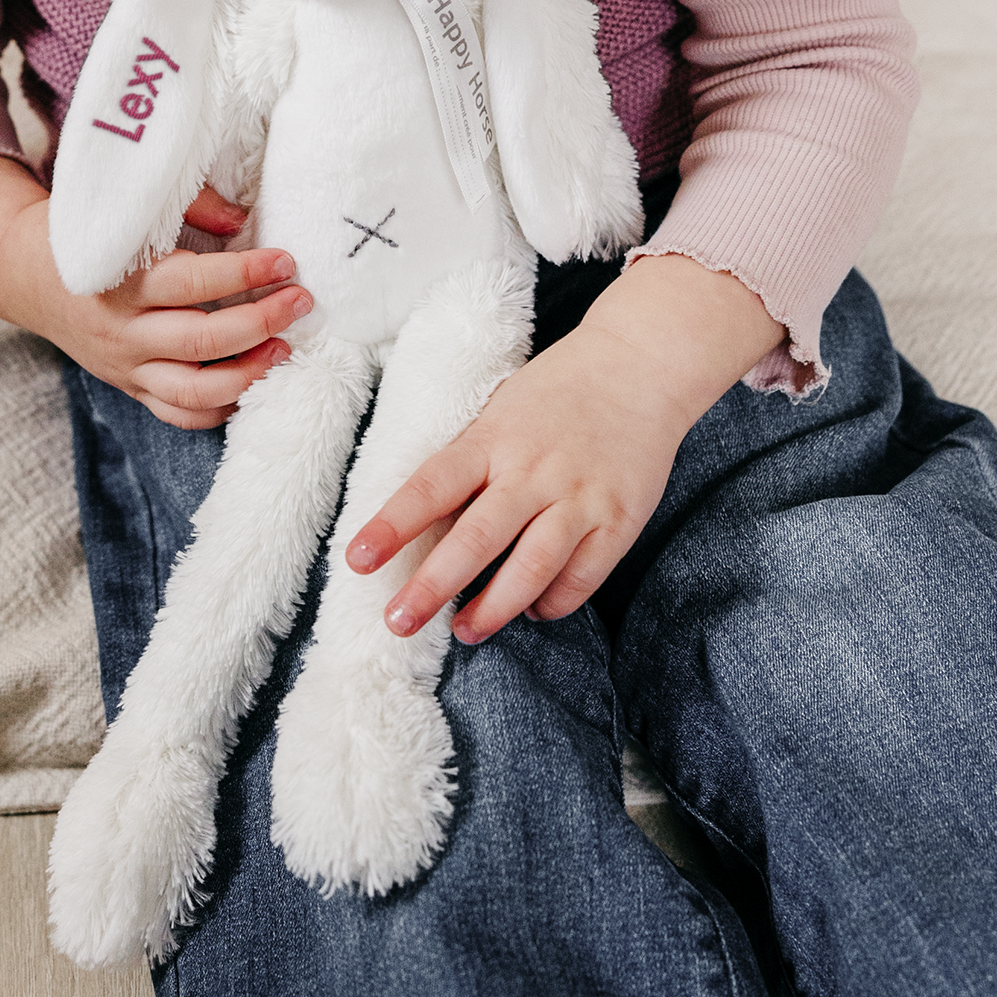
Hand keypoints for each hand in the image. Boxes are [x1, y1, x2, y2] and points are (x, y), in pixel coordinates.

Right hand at [0, 157, 311, 430]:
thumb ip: (186, 205)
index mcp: (119, 279)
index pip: (191, 282)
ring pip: (193, 390)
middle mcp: (121, 330)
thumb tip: (241, 220)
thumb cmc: (88, 232)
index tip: (285, 260)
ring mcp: (124, 365)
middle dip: (260, 323)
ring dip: (248, 374)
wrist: (26, 275)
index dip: (244, 273)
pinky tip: (253, 387)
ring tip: (285, 349)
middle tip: (300, 301)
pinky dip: (218, 410)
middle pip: (200, 341)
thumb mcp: (128, 209)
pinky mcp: (129, 386)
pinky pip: (176, 413)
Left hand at [343, 256, 784, 642]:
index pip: (432, 486)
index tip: (357, 560)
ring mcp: (579, 497)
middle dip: (433, 586)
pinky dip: (552, 603)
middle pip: (477, 538)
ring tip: (465, 631)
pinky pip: (581, 578)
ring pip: (531, 568)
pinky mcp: (618, 520)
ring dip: (493, 608)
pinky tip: (531, 609)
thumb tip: (423, 522)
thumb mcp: (500, 410)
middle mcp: (533, 470)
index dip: (392, 525)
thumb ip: (471, 460)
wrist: (639, 365)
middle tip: (398, 621)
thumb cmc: (556, 392)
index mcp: (493, 438)